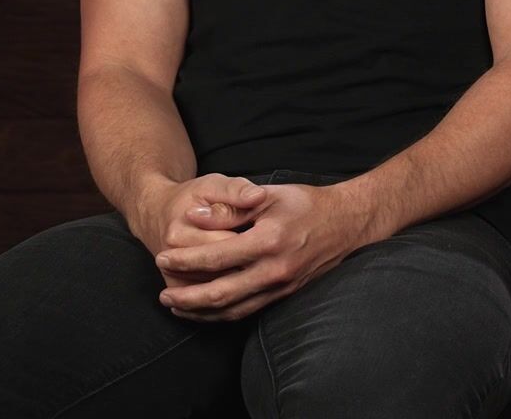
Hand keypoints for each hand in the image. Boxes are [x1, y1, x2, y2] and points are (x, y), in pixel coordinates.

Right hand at [129, 173, 271, 290]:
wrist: (157, 213)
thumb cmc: (190, 198)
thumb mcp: (213, 185)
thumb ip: (236, 190)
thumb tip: (257, 195)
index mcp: (181, 232)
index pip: (228, 246)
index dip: (254, 243)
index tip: (271, 238)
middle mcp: (172, 260)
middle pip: (225, 271)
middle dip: (251, 265)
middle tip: (267, 256)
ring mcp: (173, 277)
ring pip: (219, 290)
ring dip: (243, 284)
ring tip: (258, 267)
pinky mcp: (177, 288)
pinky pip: (207, 301)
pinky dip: (228, 298)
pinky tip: (245, 284)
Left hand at [154, 181, 375, 321]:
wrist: (348, 223)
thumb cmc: (307, 204)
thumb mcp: (269, 196)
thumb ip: (231, 208)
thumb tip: (193, 216)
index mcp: (269, 241)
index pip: (216, 256)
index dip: (185, 259)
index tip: (162, 257)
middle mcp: (274, 270)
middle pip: (220, 293)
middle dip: (187, 296)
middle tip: (163, 295)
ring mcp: (281, 286)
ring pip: (233, 309)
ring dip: (201, 312)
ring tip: (176, 307)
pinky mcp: (285, 294)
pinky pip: (248, 311)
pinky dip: (222, 314)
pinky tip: (206, 310)